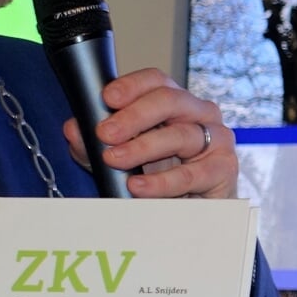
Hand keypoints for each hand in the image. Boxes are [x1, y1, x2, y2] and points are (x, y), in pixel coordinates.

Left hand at [62, 68, 238, 198]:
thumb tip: (74, 129)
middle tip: (105, 133)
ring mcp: (216, 139)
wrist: (189, 214)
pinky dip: (161, 182)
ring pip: (180, 135)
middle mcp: (198, 114)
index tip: (106, 97)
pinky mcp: (223, 169)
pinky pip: (191, 174)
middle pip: (170, 100)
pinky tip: (138, 186)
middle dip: (134, 116)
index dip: (132, 85)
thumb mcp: (119, 158)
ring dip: (143, 147)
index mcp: (175, 103)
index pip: (156, 81)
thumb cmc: (159, 176)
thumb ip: (94, 144)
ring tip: (114, 159)